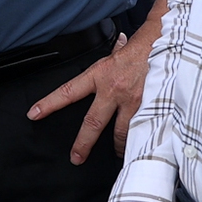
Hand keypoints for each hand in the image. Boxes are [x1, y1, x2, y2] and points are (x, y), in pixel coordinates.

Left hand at [27, 27, 152, 162]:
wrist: (167, 44)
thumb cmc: (140, 48)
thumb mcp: (114, 53)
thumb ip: (107, 62)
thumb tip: (108, 54)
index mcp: (99, 75)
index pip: (67, 92)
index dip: (49, 104)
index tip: (33, 114)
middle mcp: (112, 90)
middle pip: (92, 123)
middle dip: (82, 143)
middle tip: (76, 157)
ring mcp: (131, 101)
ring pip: (119, 132)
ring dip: (118, 146)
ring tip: (117, 154)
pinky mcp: (150, 108)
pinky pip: (142, 130)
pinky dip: (141, 138)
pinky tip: (141, 146)